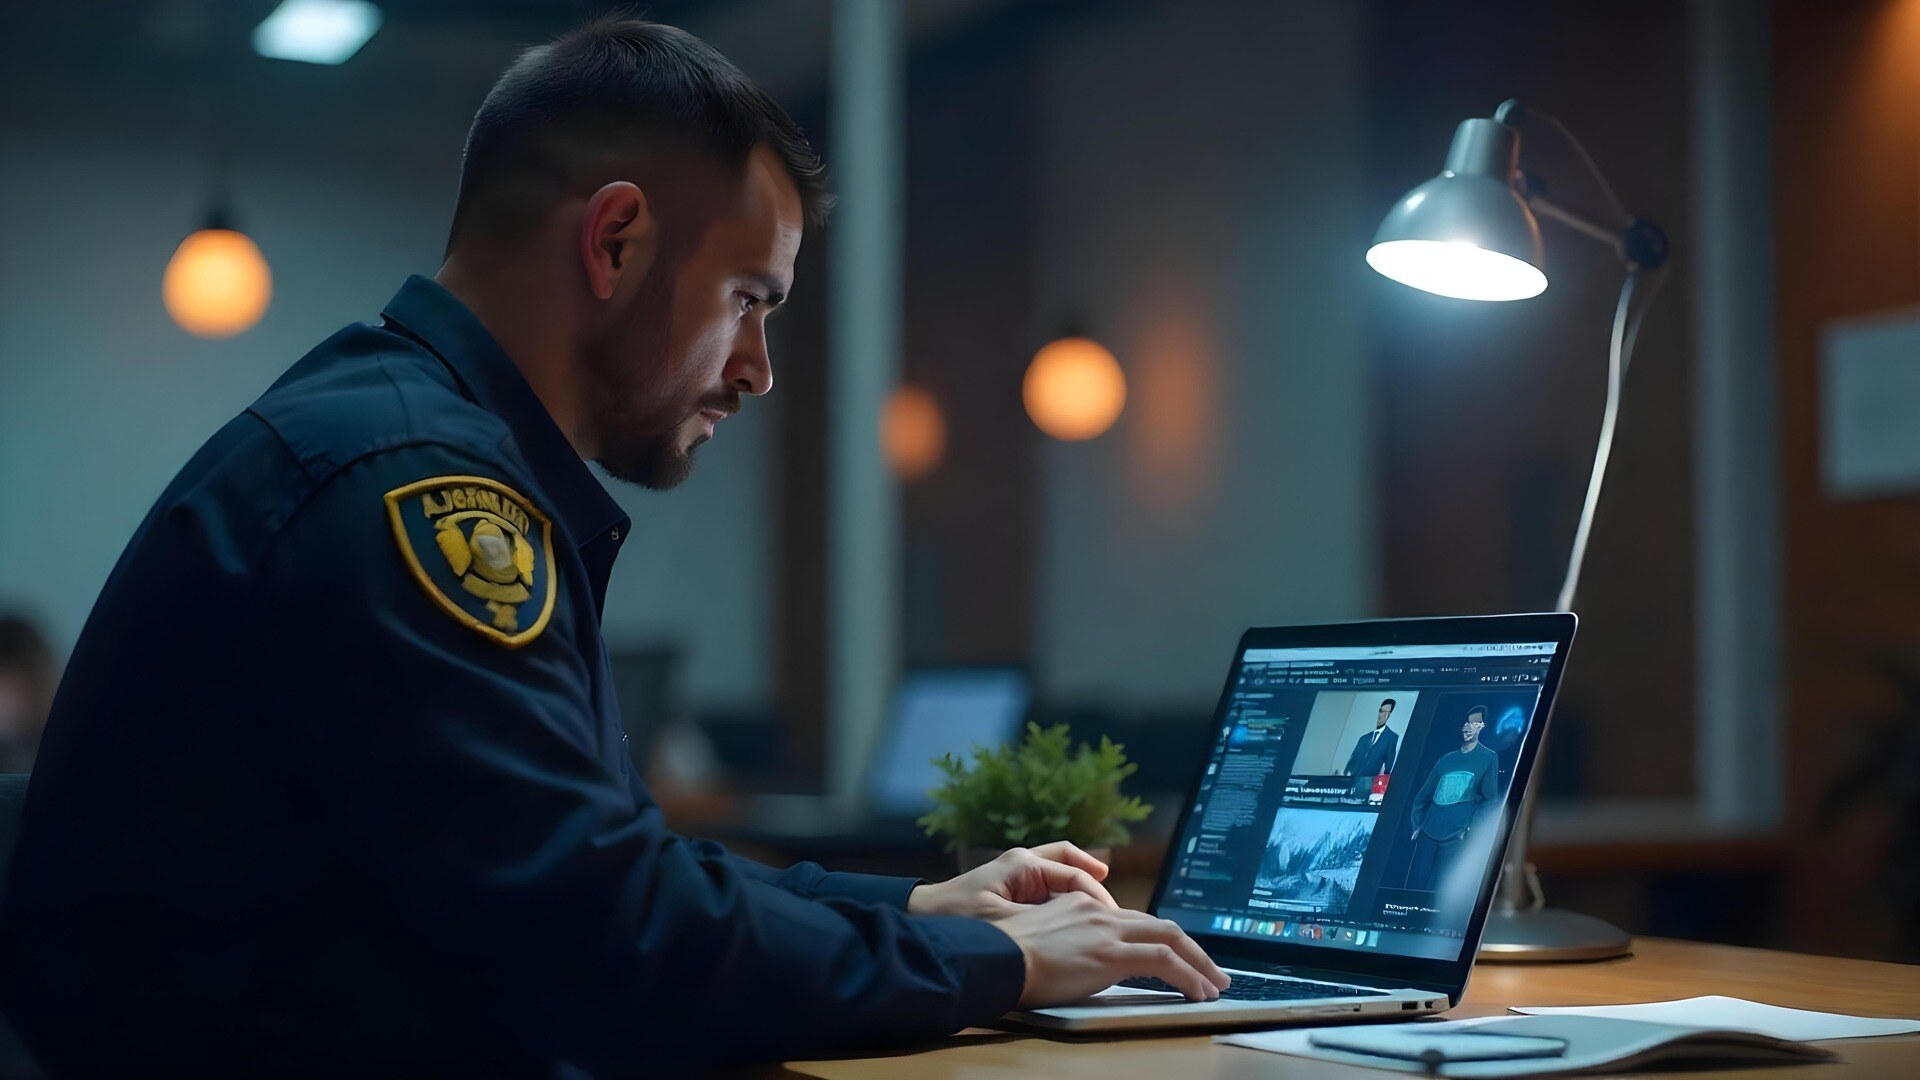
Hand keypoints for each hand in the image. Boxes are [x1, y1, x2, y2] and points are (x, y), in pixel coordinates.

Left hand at [907, 842, 1117, 919]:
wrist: (922, 917)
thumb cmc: (956, 919)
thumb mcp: (1002, 924)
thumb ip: (1041, 922)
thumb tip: (1077, 925)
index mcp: (1023, 865)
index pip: (1074, 876)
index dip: (1096, 899)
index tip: (1113, 920)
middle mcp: (1024, 862)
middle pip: (1072, 866)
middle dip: (1095, 889)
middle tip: (1116, 916)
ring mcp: (1019, 873)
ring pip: (1064, 872)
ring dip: (1084, 889)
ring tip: (1107, 910)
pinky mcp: (1014, 888)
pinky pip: (1050, 886)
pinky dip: (1067, 895)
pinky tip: (1079, 914)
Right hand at [996, 892, 1230, 1005]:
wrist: (995, 958)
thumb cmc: (1005, 958)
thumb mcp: (1041, 941)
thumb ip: (1065, 943)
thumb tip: (1079, 962)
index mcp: (1082, 907)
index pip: (1133, 920)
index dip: (1159, 939)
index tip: (1174, 957)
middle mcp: (1099, 912)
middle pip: (1160, 925)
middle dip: (1191, 948)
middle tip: (1209, 970)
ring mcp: (1108, 930)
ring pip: (1171, 938)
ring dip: (1199, 962)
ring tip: (1214, 983)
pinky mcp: (1112, 953)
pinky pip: (1165, 961)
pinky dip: (1189, 975)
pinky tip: (1199, 991)